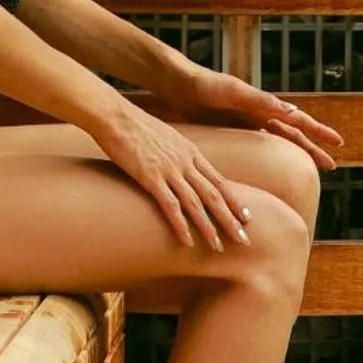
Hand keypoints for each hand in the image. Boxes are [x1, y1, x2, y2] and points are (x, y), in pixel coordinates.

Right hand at [92, 100, 248, 250]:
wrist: (115, 115)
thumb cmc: (135, 125)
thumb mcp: (165, 137)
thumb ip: (177, 153)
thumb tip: (181, 165)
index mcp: (190, 152)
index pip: (219, 181)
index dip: (235, 201)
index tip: (247, 218)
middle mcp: (185, 162)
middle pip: (214, 195)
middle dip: (230, 220)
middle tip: (244, 240)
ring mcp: (169, 170)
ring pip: (196, 203)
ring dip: (209, 227)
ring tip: (219, 247)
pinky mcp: (150, 177)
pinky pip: (170, 205)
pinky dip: (181, 225)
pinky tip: (188, 241)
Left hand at [161, 65, 346, 171]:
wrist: (178, 84)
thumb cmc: (205, 85)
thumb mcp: (233, 92)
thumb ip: (260, 100)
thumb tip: (292, 110)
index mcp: (264, 106)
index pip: (298, 122)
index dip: (318, 133)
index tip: (338, 144)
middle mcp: (259, 115)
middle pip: (292, 137)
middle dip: (312, 150)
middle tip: (332, 166)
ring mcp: (245, 125)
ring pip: (277, 145)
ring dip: (293, 157)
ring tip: (307, 171)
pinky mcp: (230, 132)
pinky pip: (255, 150)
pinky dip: (267, 161)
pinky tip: (270, 172)